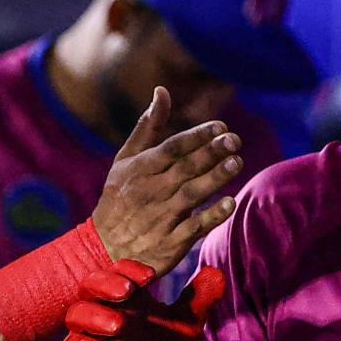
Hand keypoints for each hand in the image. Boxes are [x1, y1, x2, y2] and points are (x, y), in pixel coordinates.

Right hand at [63, 260, 224, 340]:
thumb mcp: (187, 327)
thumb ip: (200, 300)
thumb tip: (216, 272)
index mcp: (129, 300)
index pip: (120, 271)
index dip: (129, 269)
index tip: (150, 277)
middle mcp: (106, 312)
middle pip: (91, 284)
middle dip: (106, 283)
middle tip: (128, 291)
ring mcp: (91, 337)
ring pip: (76, 314)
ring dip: (95, 316)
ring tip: (118, 325)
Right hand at [91, 87, 242, 276]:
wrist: (105, 250)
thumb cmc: (119, 197)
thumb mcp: (125, 160)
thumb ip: (147, 127)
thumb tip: (162, 91)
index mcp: (139, 169)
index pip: (171, 148)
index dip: (196, 136)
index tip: (219, 126)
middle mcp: (150, 191)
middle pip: (184, 168)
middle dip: (210, 153)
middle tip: (234, 140)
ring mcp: (161, 217)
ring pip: (191, 194)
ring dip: (215, 178)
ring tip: (236, 163)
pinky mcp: (171, 242)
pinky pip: (194, 227)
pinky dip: (212, 216)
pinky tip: (230, 203)